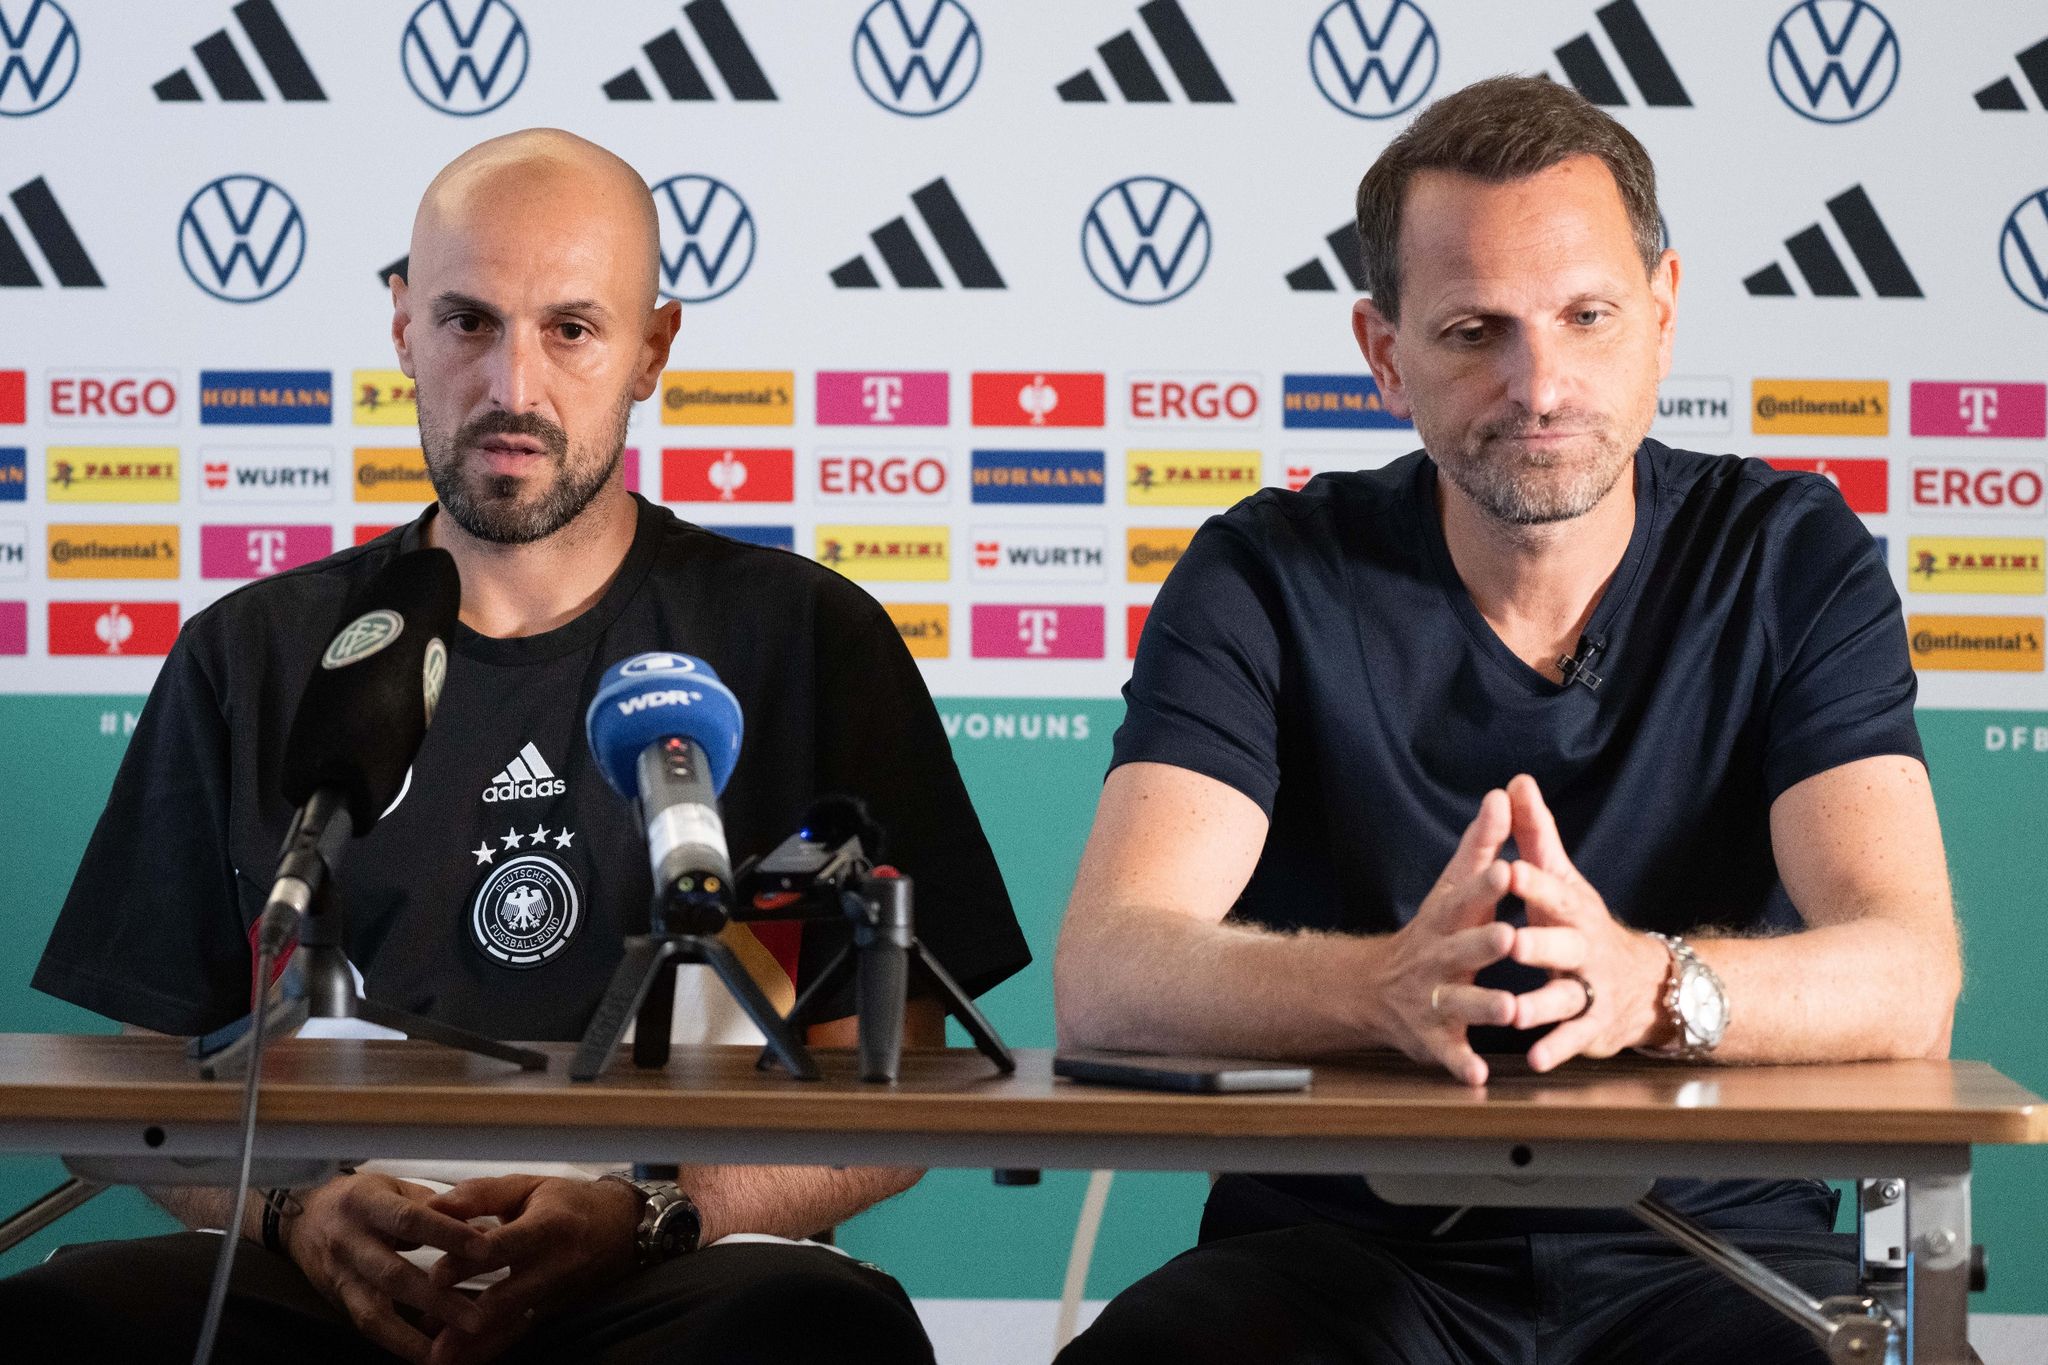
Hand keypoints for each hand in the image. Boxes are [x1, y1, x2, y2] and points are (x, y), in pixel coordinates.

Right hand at [281, 1172, 491, 1363]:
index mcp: (367, 1204)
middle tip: (476, 1317)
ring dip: (413, 1336)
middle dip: (437, 1298)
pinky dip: (397, 1343)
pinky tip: (426, 1356)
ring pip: (375, 1311)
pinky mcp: (338, 1300)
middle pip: (393, 1274)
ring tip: (449, 1351)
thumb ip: (437, 1207)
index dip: (447, 1234)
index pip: (410, 1219)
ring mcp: (341, 1275)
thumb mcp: (395, 1187)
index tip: (485, 1248)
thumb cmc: (361, 1198)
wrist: (302, 1217)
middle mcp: (349, 1242)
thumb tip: (487, 1230)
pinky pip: (367, 1327)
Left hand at [418, 1175, 642, 1364]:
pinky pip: (518, 1331)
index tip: (437, 1275)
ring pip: (512, 1322)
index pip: (507, 1244)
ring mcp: (557, 1294)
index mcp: (551, 1225)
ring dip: (475, 1342)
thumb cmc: (568, 1201)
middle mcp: (557, 1265)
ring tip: (438, 1356)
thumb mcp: (529, 1186)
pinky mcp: (554, 1311)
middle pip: (509, 1293)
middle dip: (469, 1313)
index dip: (472, 1260)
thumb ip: (480, 1195)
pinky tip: (460, 1356)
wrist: (622, 1228)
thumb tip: (433, 1206)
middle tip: (429, 1327)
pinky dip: (488, 1345)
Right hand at [1374, 789, 1518, 1086]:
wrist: (1372, 989)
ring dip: (1483, 1007)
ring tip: (1510, 1009)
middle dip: (1483, 945)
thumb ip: (1480, 847)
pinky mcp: (1433, 1038)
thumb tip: (1501, 794)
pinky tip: (1480, 1075)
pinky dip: (1461, 1064)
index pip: (1464, 899)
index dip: (1484, 886)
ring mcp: (1433, 999)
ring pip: (1460, 1003)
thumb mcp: (1451, 889)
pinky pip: (1449, 1053)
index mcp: (1445, 920)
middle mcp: (1436, 958)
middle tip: (1509, 938)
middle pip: (1460, 950)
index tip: (1508, 871)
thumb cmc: (1432, 932)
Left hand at [1502, 774, 1670, 1071]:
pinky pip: (1572, 1040)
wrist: (1644, 982)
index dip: (1529, 880)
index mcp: (1570, 909)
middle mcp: (1583, 948)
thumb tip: (1515, 781)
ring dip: (1538, 1008)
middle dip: (1537, 944)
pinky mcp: (1591, 1028)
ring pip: (1564, 999)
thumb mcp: (1560, 878)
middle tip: (1510, 943)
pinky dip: (1555, 1050)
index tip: (1504, 867)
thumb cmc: (1581, 922)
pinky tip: (1533, 1061)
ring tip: (1512, 1015)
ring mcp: (1589, 990)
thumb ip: (1534, 834)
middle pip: (1561, 945)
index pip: (1549, 890)